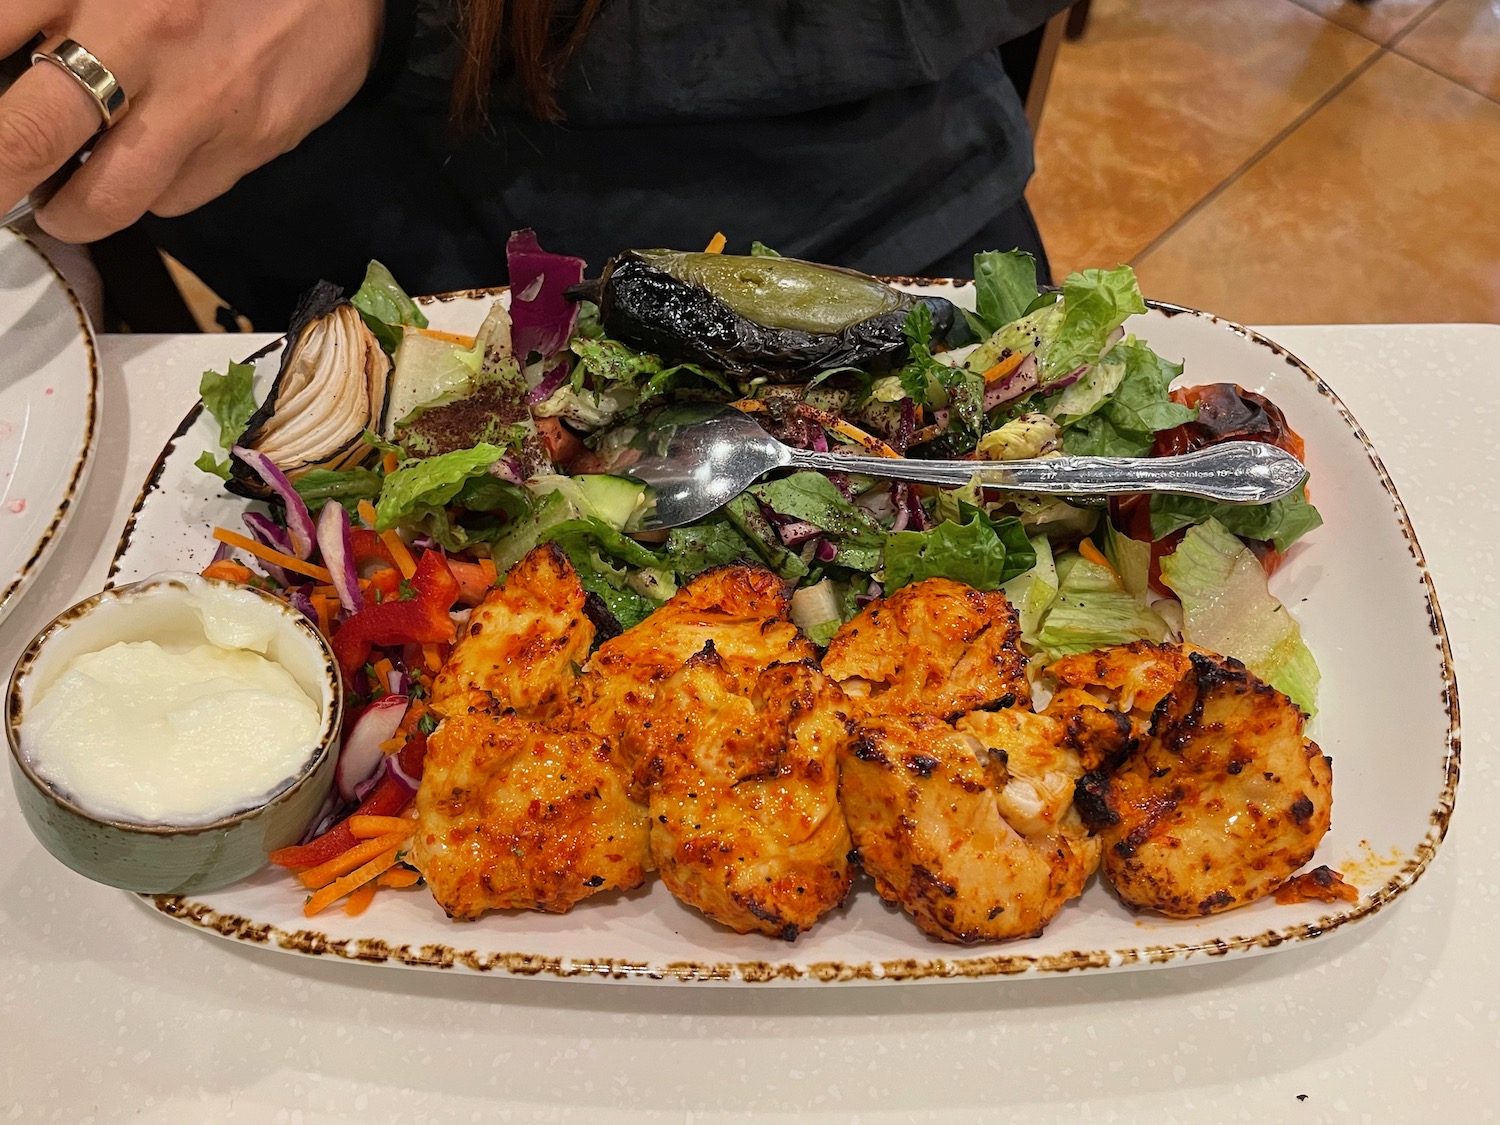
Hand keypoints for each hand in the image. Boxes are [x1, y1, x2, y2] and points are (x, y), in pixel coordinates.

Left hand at [1, 0, 382, 242]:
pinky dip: (153, 193)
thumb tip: (17, 65)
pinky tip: (155, 162)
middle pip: (24, 137)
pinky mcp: (250, 143)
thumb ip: (60, 5)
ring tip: (62, 204)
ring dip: (69, 213)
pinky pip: (178, 198)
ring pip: (105, 198)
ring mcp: (198, 101)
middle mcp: (136, 36)